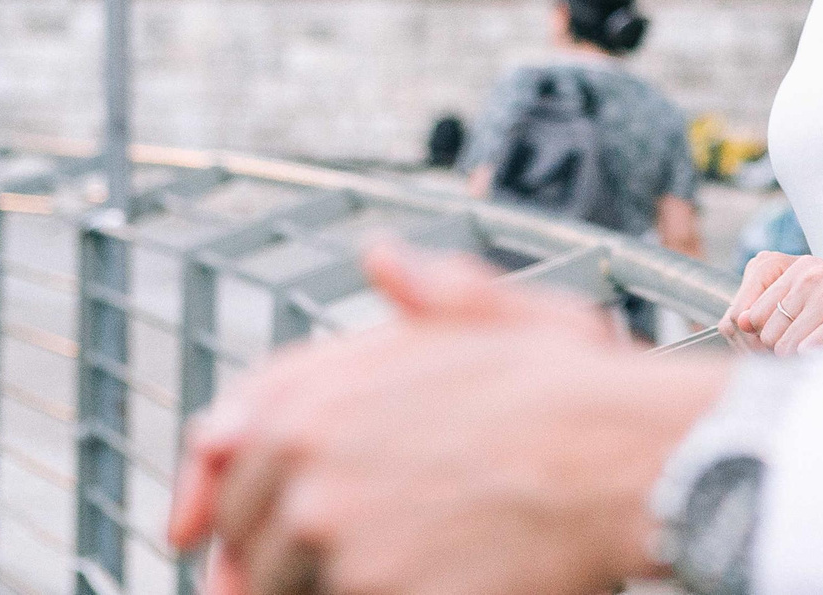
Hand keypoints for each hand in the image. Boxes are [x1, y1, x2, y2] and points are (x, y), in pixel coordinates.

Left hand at [167, 245, 730, 594]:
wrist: (628, 461)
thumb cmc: (579, 392)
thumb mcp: (503, 313)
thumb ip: (428, 292)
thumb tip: (383, 260)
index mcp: (324, 390)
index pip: (222, 441)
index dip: (205, 486)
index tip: (194, 523)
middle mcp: (311, 465)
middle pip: (247, 526)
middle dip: (272, 542)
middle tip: (331, 547)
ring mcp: (336, 539)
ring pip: (287, 582)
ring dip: (321, 579)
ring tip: (396, 556)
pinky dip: (364, 594)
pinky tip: (424, 573)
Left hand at [721, 253, 822, 353]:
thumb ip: (781, 309)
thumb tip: (735, 324)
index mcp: (799, 266)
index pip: (745, 314)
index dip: (759, 342)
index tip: (789, 347)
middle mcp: (810, 272)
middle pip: (762, 335)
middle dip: (782, 354)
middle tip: (818, 352)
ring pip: (783, 349)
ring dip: (807, 362)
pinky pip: (809, 353)